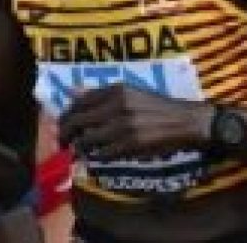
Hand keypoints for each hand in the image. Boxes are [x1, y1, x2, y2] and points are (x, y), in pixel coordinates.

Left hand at [59, 84, 210, 159]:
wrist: (184, 122)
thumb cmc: (156, 107)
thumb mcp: (129, 93)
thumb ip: (100, 94)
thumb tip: (71, 90)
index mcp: (116, 90)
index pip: (79, 101)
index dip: (66, 115)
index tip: (63, 123)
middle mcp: (117, 105)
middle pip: (78, 121)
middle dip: (65, 133)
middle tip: (62, 141)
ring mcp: (124, 126)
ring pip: (87, 139)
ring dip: (79, 148)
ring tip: (78, 151)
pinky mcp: (131, 144)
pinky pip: (103, 154)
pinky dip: (96, 157)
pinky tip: (96, 157)